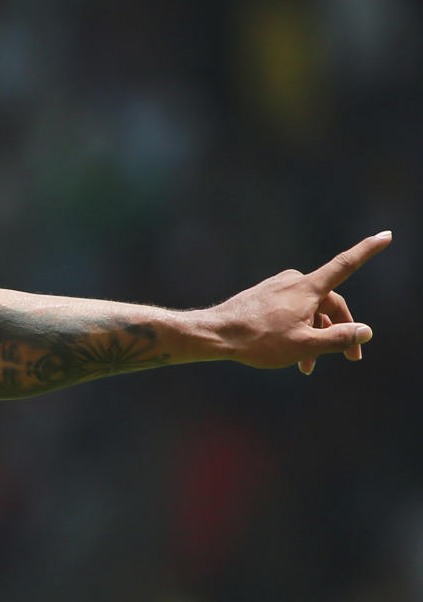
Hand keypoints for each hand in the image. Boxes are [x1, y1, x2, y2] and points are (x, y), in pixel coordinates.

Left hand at [209, 231, 391, 372]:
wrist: (215, 334)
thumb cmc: (258, 340)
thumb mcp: (303, 346)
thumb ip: (337, 339)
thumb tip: (365, 331)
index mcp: (307, 288)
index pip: (345, 264)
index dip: (367, 250)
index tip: (386, 235)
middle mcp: (294, 282)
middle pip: (330, 304)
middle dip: (340, 330)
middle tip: (351, 357)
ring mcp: (278, 288)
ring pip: (309, 311)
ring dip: (315, 335)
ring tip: (308, 366)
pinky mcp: (265, 296)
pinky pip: (291, 311)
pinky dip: (298, 330)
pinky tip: (292, 354)